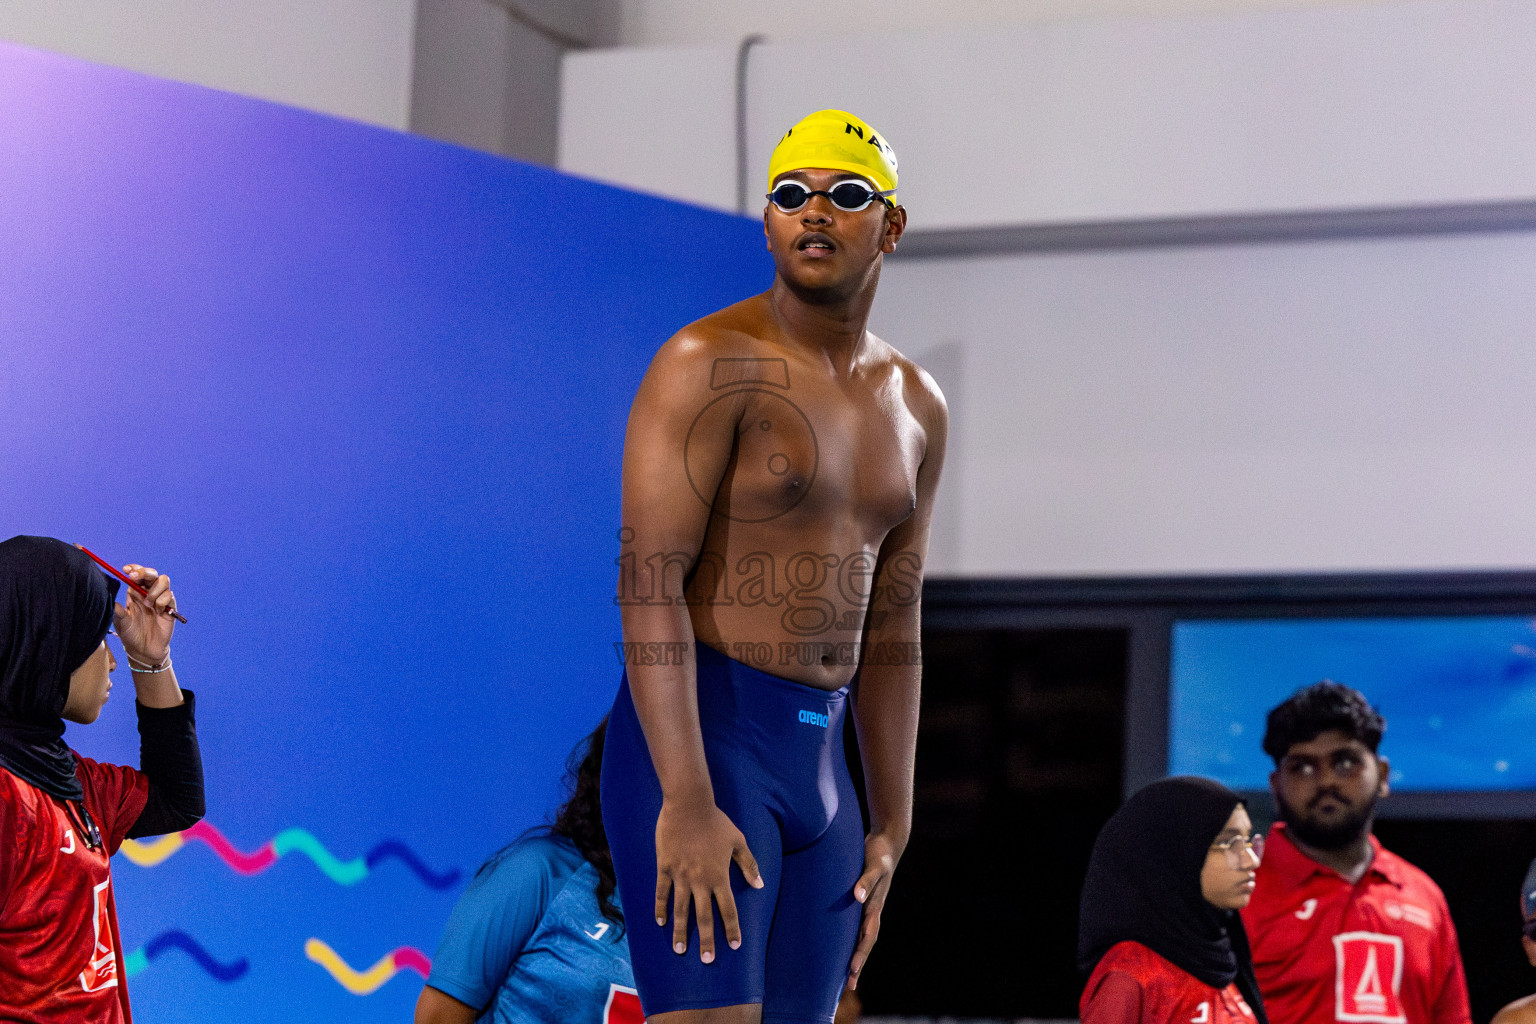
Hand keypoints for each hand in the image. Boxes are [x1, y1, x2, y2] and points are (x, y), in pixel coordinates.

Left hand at [113, 564, 175, 665]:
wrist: (144, 650)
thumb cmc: (129, 634)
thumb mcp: (120, 621)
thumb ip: (116, 609)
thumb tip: (107, 596)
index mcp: (135, 593)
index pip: (136, 574)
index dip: (133, 569)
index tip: (125, 569)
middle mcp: (148, 593)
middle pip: (151, 573)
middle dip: (144, 572)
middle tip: (135, 577)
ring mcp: (160, 599)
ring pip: (163, 581)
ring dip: (154, 590)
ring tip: (148, 604)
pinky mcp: (170, 607)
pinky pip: (169, 595)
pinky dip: (162, 602)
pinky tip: (158, 612)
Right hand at [653, 798, 762, 962]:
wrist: (688, 805)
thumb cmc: (716, 821)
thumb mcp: (738, 841)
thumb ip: (748, 864)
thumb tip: (759, 885)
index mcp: (719, 875)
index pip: (728, 909)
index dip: (731, 928)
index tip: (734, 945)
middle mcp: (700, 880)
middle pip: (704, 916)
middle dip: (706, 940)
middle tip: (707, 959)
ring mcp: (680, 875)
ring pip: (681, 910)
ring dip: (681, 931)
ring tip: (680, 950)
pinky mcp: (665, 868)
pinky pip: (662, 893)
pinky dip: (661, 908)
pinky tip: (660, 922)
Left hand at [846, 831, 899, 990]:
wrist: (886, 843)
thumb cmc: (879, 854)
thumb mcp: (874, 866)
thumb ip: (866, 880)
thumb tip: (857, 897)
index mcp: (874, 906)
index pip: (867, 936)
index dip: (860, 954)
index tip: (852, 970)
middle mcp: (871, 910)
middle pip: (865, 943)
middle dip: (858, 964)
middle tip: (850, 985)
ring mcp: (867, 907)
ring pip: (861, 937)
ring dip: (854, 955)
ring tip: (847, 975)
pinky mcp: (861, 900)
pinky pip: (854, 924)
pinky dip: (850, 938)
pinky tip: (840, 945)